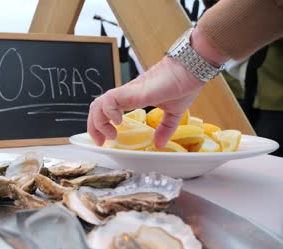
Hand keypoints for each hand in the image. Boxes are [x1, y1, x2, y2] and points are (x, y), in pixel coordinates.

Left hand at [87, 56, 203, 147]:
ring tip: (111, 135)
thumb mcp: (173, 113)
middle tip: (102, 141)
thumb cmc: (183, 84)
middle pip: (96, 107)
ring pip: (98, 104)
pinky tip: (118, 122)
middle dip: (93, 127)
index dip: (101, 124)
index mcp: (132, 99)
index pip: (106, 109)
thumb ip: (165, 128)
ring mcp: (127, 92)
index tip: (107, 139)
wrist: (191, 69)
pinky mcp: (131, 91)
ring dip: (98, 122)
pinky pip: (109, 99)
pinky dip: (108, 112)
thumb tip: (160, 143)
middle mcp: (125, 95)